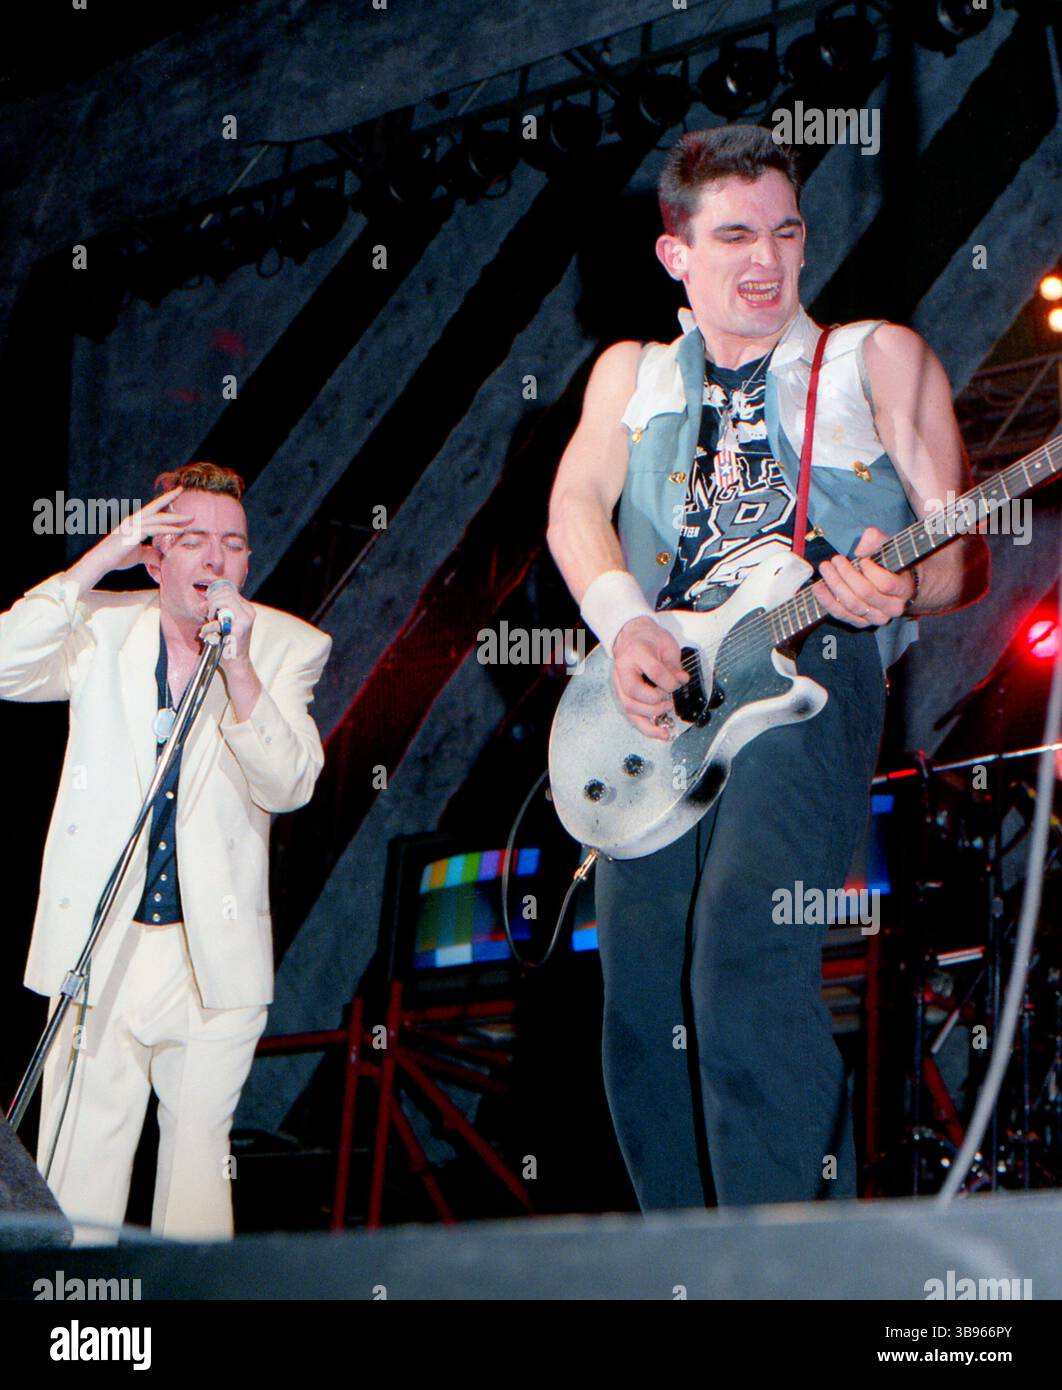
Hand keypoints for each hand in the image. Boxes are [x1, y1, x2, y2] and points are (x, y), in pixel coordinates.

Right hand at [97, 488, 192, 573]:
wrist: (101, 561)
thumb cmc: (117, 557)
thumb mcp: (138, 555)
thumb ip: (150, 554)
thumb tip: (161, 559)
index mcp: (134, 522)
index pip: (152, 510)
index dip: (163, 501)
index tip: (175, 494)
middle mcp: (134, 520)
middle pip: (155, 506)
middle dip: (169, 497)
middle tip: (181, 489)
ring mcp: (133, 526)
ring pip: (158, 518)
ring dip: (176, 517)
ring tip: (191, 517)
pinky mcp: (134, 534)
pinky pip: (155, 529)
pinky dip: (168, 529)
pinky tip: (180, 530)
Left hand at [198, 584, 255, 661]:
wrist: (237, 662)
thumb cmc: (230, 643)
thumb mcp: (227, 623)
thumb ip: (219, 610)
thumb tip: (203, 602)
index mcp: (247, 609)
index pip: (229, 591)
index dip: (215, 595)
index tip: (209, 607)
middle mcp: (248, 613)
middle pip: (225, 594)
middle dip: (212, 602)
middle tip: (208, 615)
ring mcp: (243, 621)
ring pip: (222, 601)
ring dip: (211, 610)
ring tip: (209, 621)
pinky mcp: (236, 631)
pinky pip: (215, 622)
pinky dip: (207, 628)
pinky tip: (205, 634)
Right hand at [611, 615, 688, 741]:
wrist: (631, 637)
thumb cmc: (648, 639)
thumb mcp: (666, 645)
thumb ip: (674, 665)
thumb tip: (681, 680)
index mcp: (636, 653)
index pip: (654, 671)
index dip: (670, 681)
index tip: (679, 682)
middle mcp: (623, 670)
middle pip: (635, 693)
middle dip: (656, 701)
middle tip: (670, 701)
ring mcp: (619, 684)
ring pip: (630, 708)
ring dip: (651, 717)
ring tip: (666, 721)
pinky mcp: (622, 695)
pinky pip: (631, 716)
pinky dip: (646, 728)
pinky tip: (660, 733)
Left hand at [817, 527, 915, 627]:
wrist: (898, 589)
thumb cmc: (892, 565)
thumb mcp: (890, 549)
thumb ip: (878, 541)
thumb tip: (863, 544)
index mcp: (904, 589)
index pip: (886, 584)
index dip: (871, 571)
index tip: (862, 559)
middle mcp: (892, 608)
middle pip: (865, 593)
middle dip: (847, 574)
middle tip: (835, 559)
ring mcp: (877, 617)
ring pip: (852, 604)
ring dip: (835, 585)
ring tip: (826, 568)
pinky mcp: (862, 622)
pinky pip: (842, 614)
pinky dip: (828, 601)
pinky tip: (818, 588)